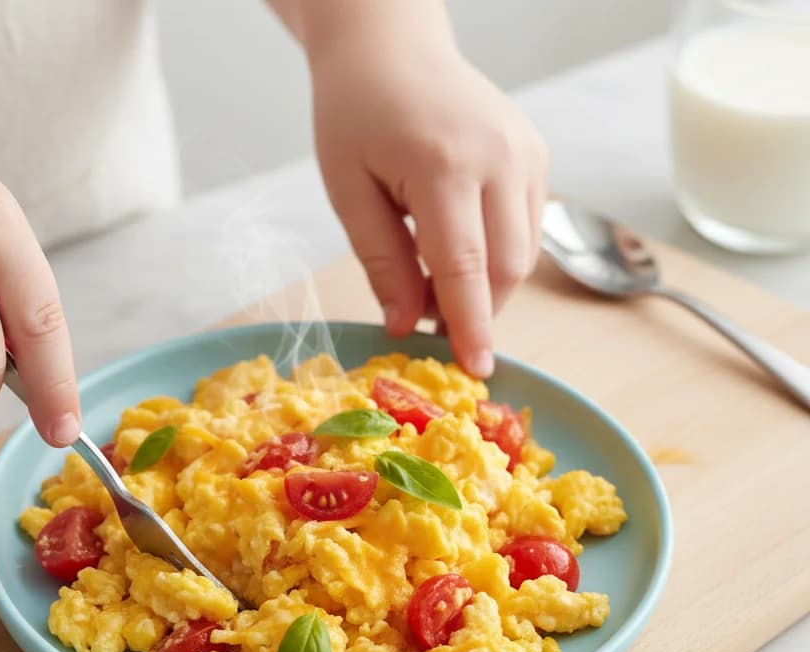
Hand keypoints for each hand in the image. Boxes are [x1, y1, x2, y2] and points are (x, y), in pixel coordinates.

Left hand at [309, 39, 547, 376]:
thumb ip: (381, 262)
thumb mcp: (349, 192)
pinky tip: (455, 249)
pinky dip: (496, 257)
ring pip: (523, 254)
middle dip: (473, 310)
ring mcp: (526, 153)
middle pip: (507, 268)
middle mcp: (501, 157)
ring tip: (430, 277)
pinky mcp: (535, 156)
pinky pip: (526, 229)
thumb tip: (405, 325)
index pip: (467, 268)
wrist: (391, 47)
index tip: (476, 370)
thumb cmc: (356, 114)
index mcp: (445, 165)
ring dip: (484, 287)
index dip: (470, 326)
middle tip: (423, 317)